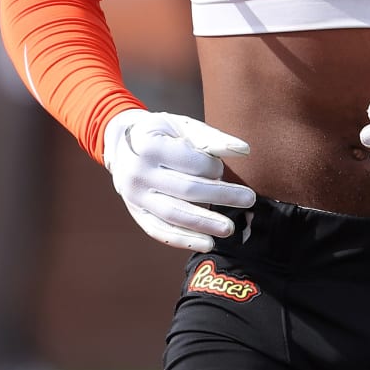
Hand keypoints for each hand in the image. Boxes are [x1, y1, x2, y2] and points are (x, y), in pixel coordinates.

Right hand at [103, 109, 256, 250]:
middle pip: (187, 190)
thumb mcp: (182, 126)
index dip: (214, 168)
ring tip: (229, 228)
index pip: (192, 164)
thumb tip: (245, 150)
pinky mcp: (136, 213)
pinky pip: (160, 231)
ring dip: (205, 224)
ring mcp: (135, 196)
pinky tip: (207, 243)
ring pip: (174, 215)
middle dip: (221, 197)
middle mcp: (139, 174)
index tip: (221, 169)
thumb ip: (212, 138)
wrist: (120, 144)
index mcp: (151, 146)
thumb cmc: (160, 133)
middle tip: (249, 199)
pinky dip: (184, 240)